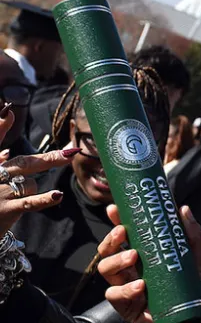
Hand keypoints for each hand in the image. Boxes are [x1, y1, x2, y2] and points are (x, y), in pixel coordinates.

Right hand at [0, 109, 77, 233]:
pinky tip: (58, 195)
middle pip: (23, 163)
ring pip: (29, 183)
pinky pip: (29, 202)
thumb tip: (6, 152)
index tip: (8, 112)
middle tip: (71, 153)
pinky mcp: (6, 209)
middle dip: (48, 159)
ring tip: (20, 196)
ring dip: (33, 188)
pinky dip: (44, 199)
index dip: (0, 126)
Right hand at [97, 204, 200, 322]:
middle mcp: (133, 273)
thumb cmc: (200, 292)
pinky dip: (125, 289)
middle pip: (108, 252)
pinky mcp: (131, 310)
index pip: (125, 238)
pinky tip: (140, 286)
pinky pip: (116, 297)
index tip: (115, 209)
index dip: (116, 223)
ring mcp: (130, 291)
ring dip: (115, 260)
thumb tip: (183, 209)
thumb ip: (192, 237)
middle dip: (110, 239)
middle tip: (123, 232)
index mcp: (146, 258)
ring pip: (106, 271)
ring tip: (133, 256)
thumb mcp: (198, 261)